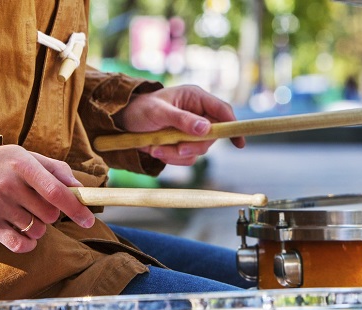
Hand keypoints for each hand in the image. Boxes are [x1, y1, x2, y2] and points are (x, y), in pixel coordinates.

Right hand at [0, 145, 95, 252]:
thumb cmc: (3, 164)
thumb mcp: (28, 157)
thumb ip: (57, 170)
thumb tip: (80, 188)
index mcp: (23, 165)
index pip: (57, 192)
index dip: (77, 209)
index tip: (89, 221)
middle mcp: (9, 185)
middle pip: (50, 215)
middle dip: (52, 215)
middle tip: (39, 206)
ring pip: (37, 231)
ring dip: (39, 227)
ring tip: (25, 214)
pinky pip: (18, 245)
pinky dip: (28, 244)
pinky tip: (25, 235)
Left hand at [113, 85, 244, 165]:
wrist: (122, 121)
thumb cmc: (140, 109)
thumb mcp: (159, 112)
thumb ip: (183, 120)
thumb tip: (206, 129)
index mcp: (195, 98)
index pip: (222, 111)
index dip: (233, 125)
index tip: (239, 142)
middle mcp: (197, 113)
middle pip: (211, 136)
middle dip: (193, 145)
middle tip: (176, 149)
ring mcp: (191, 130)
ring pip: (198, 150)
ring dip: (177, 153)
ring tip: (155, 147)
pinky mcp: (183, 143)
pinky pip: (186, 158)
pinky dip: (171, 158)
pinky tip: (156, 150)